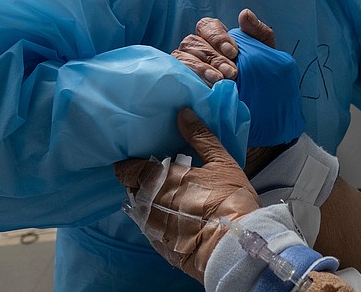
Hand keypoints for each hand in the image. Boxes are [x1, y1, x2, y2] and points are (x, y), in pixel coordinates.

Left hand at [115, 108, 259, 282]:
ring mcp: (152, 228)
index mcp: (157, 178)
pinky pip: (151, 230)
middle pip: (133, 189)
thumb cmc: (228, 200)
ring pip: (141, 211)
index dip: (131, 164)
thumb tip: (182, 113)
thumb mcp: (221, 162)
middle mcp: (148, 202)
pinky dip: (159, 222)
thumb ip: (200, 137)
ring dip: (150, 203)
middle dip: (141, 183)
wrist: (233, 247)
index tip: (140, 161)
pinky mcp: (160, 247)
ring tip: (169, 199)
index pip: (128, 169)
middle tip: (159, 178)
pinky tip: (175, 220)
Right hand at [172, 9, 274, 86]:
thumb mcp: (263, 50)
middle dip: (214, 57)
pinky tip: (206, 87)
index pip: (206, 26)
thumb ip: (257, 31)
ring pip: (183, 57)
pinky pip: (180, 74)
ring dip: (201, 68)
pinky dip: (192, 78)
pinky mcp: (184, 80)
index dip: (218, 37)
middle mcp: (195, 46)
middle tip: (232, 73)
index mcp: (213, 34)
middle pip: (194, 42)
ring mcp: (186, 62)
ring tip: (219, 80)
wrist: (259, 96)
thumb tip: (245, 14)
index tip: (233, 52)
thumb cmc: (257, 69)